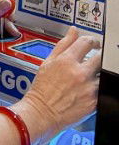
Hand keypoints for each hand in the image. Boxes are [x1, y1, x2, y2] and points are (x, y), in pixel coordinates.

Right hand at [14, 27, 101, 143]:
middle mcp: (80, 73)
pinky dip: (97, 88)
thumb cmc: (42, 89)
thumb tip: (73, 31)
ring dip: (96, 75)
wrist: (42, 113)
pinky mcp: (95, 101)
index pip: (86, 42)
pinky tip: (86, 91)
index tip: (92, 44)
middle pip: (100, 57)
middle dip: (96, 58)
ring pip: (102, 74)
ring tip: (86, 80)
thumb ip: (63, 44)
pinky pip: (102, 89)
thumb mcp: (47, 62)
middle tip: (92, 62)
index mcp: (66, 61)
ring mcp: (89, 88)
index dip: (91, 41)